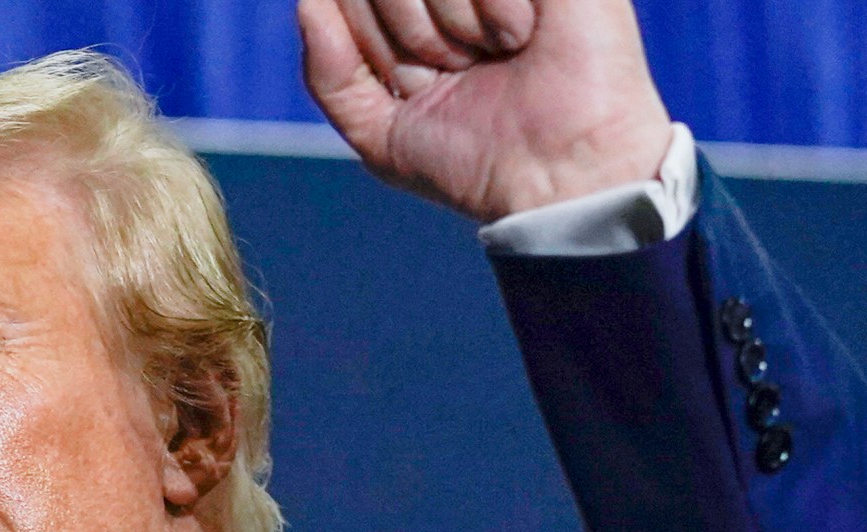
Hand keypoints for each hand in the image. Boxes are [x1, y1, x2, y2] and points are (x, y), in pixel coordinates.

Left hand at [299, 0, 673, 223]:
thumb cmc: (476, 162)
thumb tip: (307, 3)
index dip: (371, 39)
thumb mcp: (378, 134)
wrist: (559, 179)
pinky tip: (523, 36)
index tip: (416, 78)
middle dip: (408, 31)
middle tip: (458, 66)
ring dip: (452, 24)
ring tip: (496, 54)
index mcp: (412, 16)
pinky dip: (494, 10)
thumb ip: (328, 74)